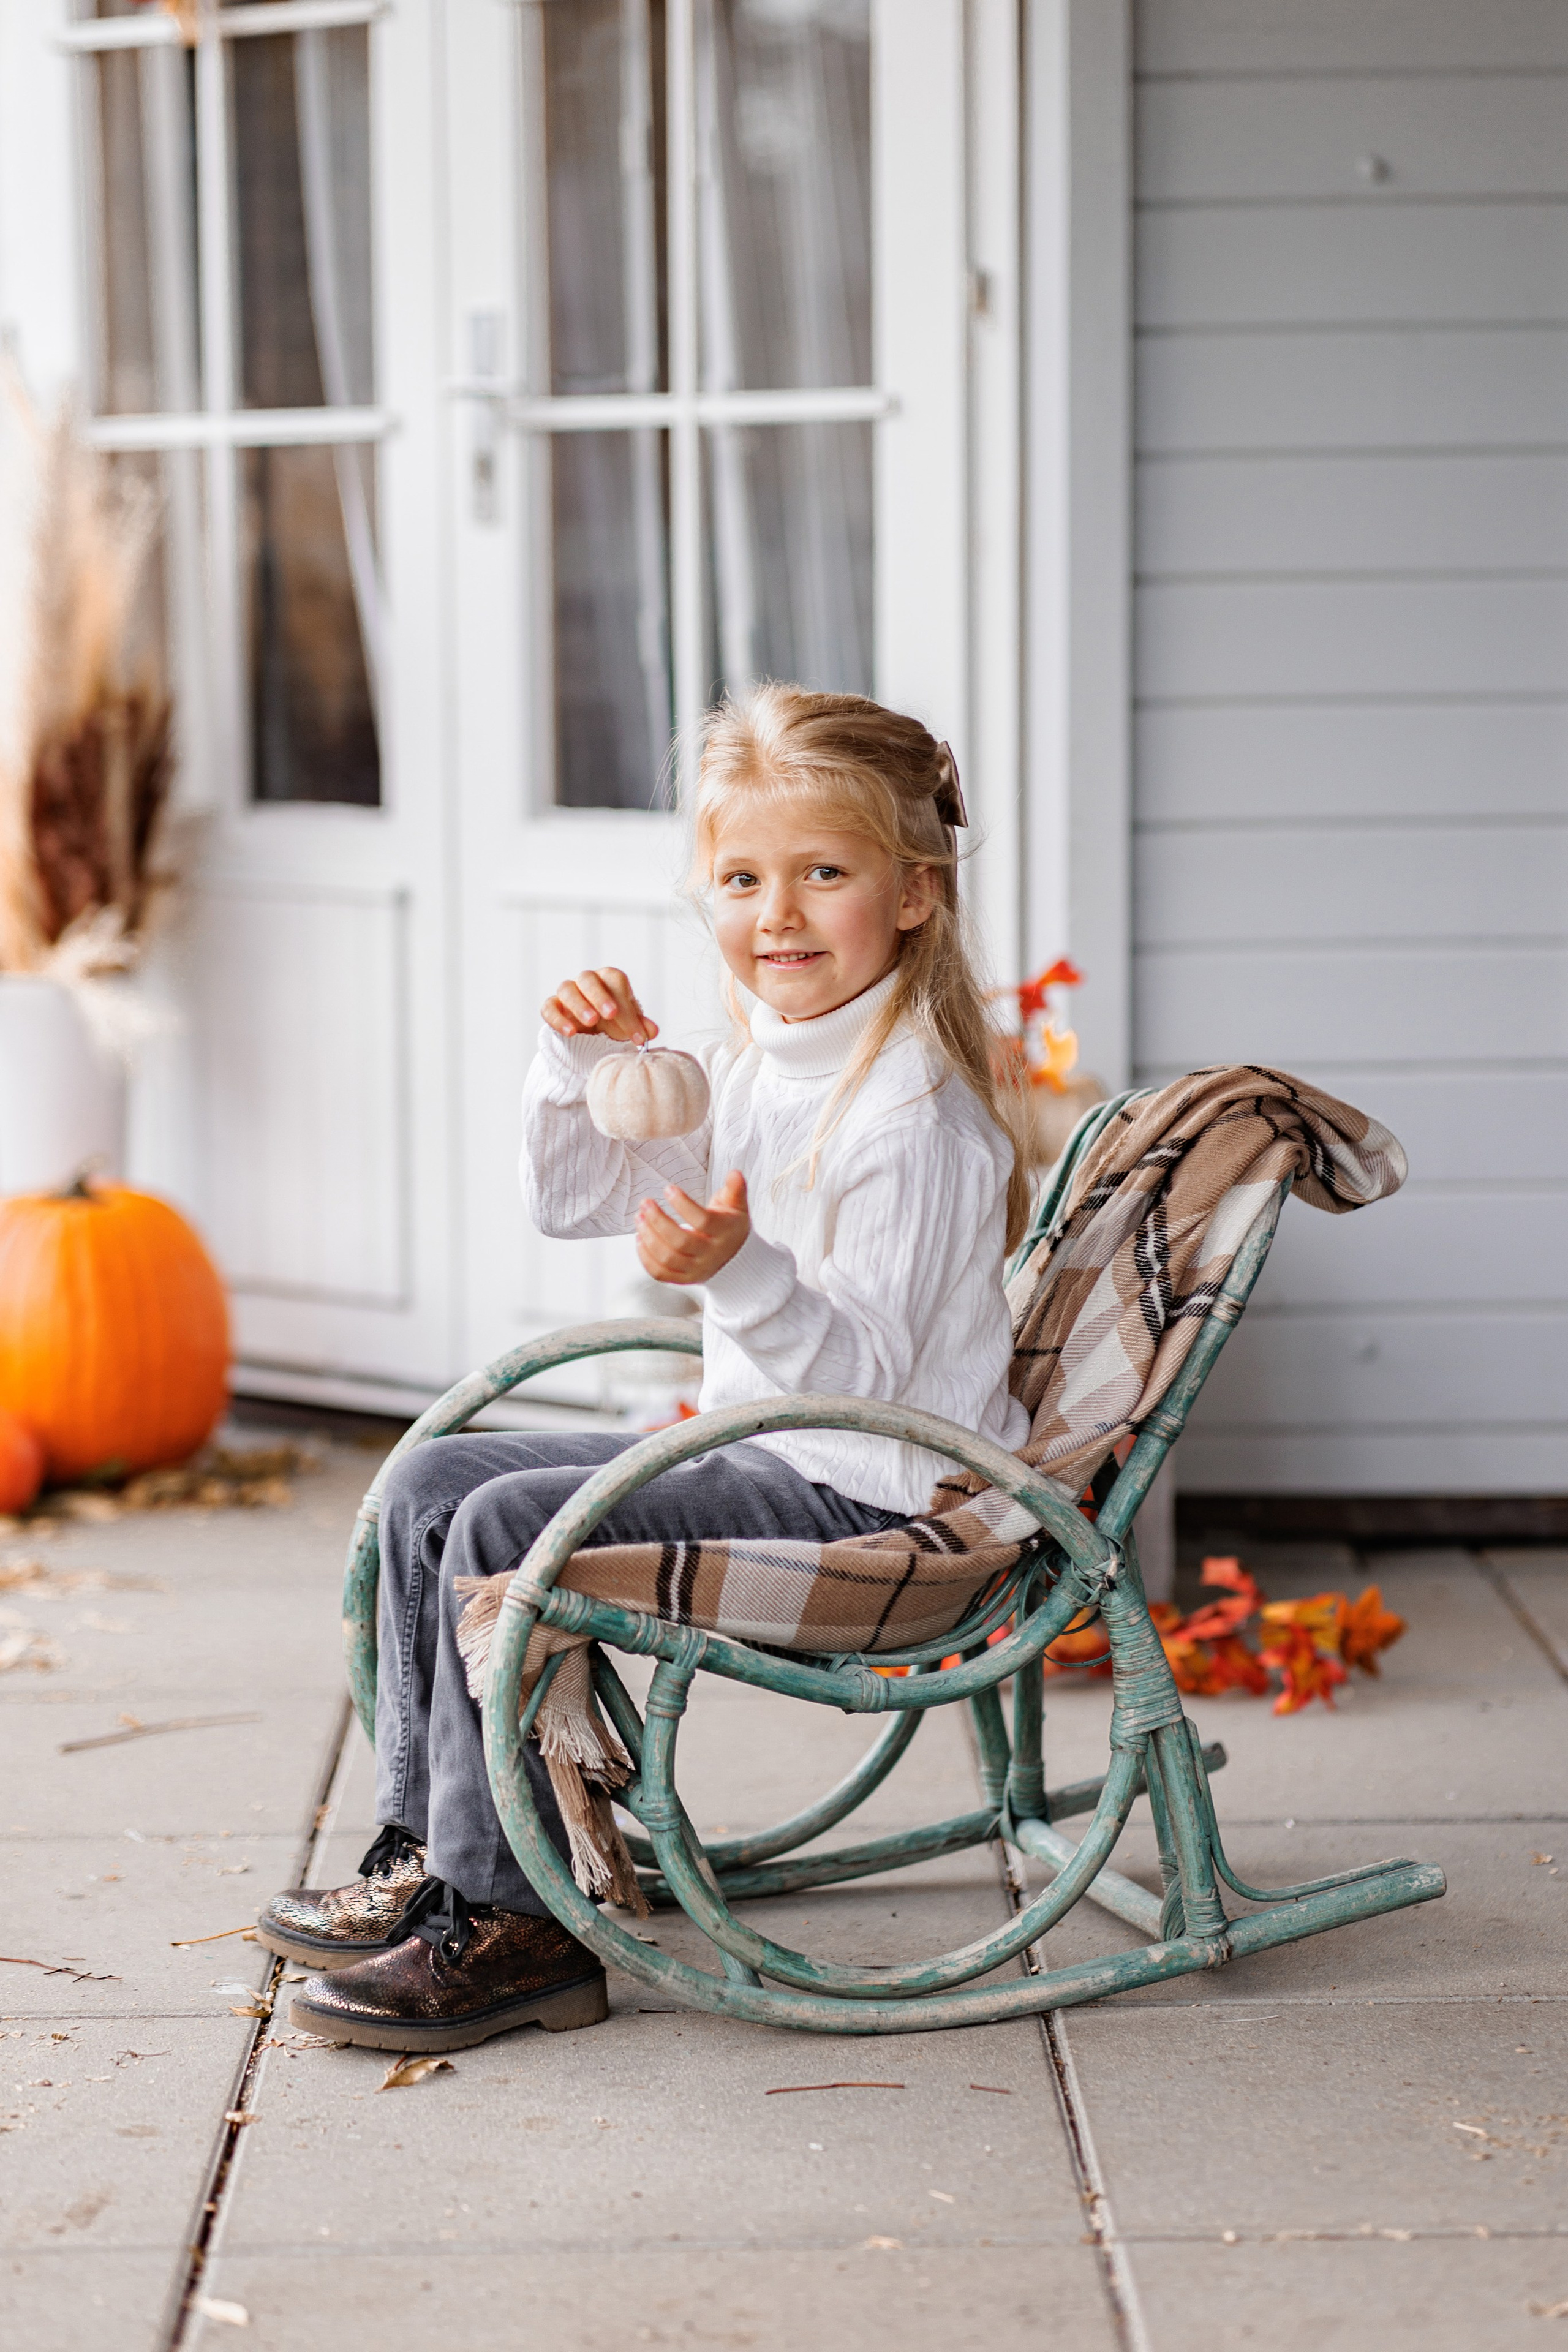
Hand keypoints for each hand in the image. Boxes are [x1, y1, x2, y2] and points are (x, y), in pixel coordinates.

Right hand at [542, 966, 657, 1044]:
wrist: (588, 1034)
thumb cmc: (612, 1023)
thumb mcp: (627, 1025)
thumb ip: (639, 1026)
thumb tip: (652, 1031)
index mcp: (608, 980)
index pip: (616, 982)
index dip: (626, 1005)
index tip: (637, 1033)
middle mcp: (586, 981)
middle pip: (589, 979)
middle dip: (600, 996)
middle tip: (611, 1015)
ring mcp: (567, 993)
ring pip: (567, 989)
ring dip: (579, 1005)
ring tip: (591, 1022)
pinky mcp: (552, 1007)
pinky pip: (549, 1008)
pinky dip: (558, 1020)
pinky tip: (570, 1033)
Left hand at [636, 1171, 748, 1284]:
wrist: (735, 1258)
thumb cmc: (730, 1226)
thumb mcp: (737, 1206)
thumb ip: (735, 1189)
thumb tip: (734, 1173)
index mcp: (725, 1232)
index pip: (703, 1221)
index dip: (683, 1205)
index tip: (668, 1189)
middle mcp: (711, 1254)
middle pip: (681, 1241)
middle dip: (658, 1221)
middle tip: (645, 1203)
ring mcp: (697, 1269)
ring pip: (668, 1258)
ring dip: (649, 1237)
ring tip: (639, 1217)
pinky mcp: (685, 1278)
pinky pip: (661, 1274)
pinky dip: (646, 1258)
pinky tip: (639, 1239)